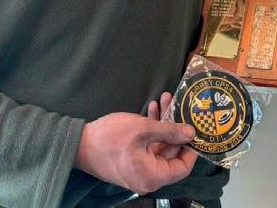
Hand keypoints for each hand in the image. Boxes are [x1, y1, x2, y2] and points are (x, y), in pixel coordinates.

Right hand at [75, 111, 196, 194]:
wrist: (80, 144)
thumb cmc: (111, 138)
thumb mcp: (143, 129)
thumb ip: (169, 131)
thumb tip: (191, 133)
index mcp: (154, 176)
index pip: (182, 167)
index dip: (191, 148)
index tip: (196, 129)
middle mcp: (148, 177)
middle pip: (170, 153)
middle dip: (175, 126)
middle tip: (178, 104)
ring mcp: (138, 169)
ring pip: (158, 146)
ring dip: (162, 124)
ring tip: (164, 99)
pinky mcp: (130, 161)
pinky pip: (147, 146)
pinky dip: (151, 129)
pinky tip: (152, 109)